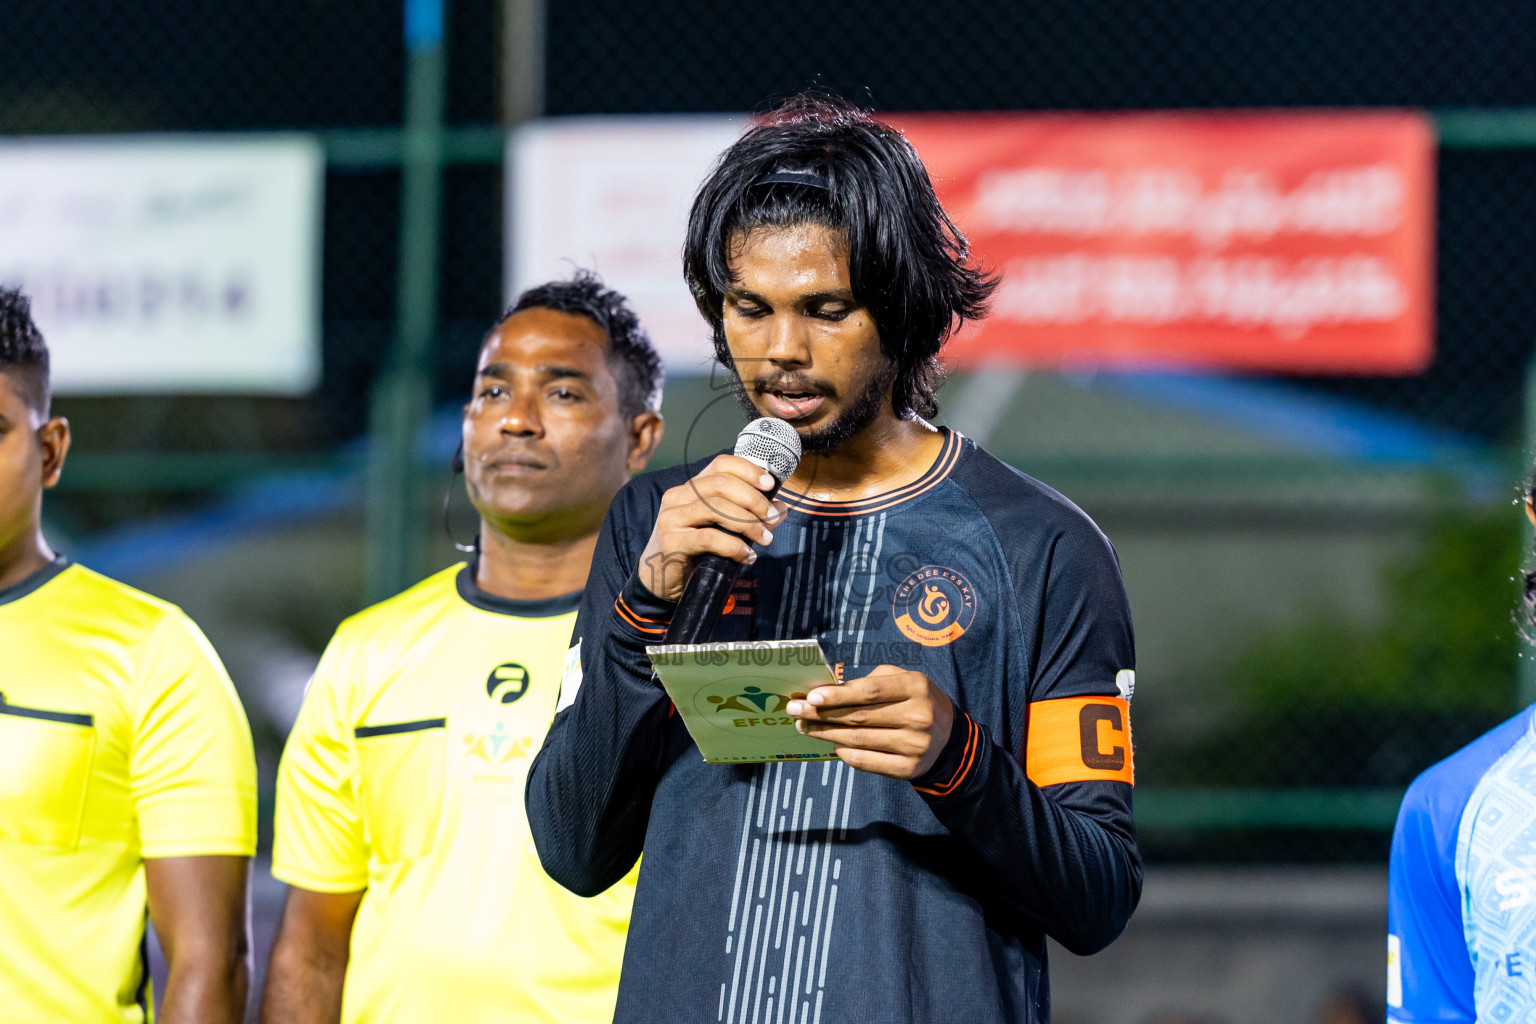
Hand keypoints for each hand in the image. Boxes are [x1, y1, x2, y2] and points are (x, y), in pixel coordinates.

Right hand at [637, 454, 786, 601]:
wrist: (661, 582)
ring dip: (748, 523)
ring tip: (765, 539)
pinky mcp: (671, 542)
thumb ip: (749, 516)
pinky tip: (747, 556)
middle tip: (773, 518)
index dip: (748, 470)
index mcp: (690, 488)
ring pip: (716, 508)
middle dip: (753, 500)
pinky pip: (709, 538)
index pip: (720, 465)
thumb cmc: (694, 553)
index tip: (770, 484)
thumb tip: (780, 509)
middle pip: (721, 484)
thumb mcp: (722, 530)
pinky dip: (734, 546)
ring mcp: (672, 518)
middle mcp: (677, 497)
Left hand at [787, 665, 954, 779]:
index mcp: (916, 687)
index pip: (871, 692)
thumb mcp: (904, 679)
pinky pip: (866, 761)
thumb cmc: (916, 701)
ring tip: (804, 727)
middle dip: (822, 714)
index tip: (812, 697)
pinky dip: (844, 753)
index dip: (839, 695)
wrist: (950, 739)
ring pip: (858, 740)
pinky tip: (830, 744)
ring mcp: (914, 746)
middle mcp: (918, 717)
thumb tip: (830, 692)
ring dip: (825, 733)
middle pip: (859, 717)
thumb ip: (871, 681)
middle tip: (795, 710)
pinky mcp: (908, 769)